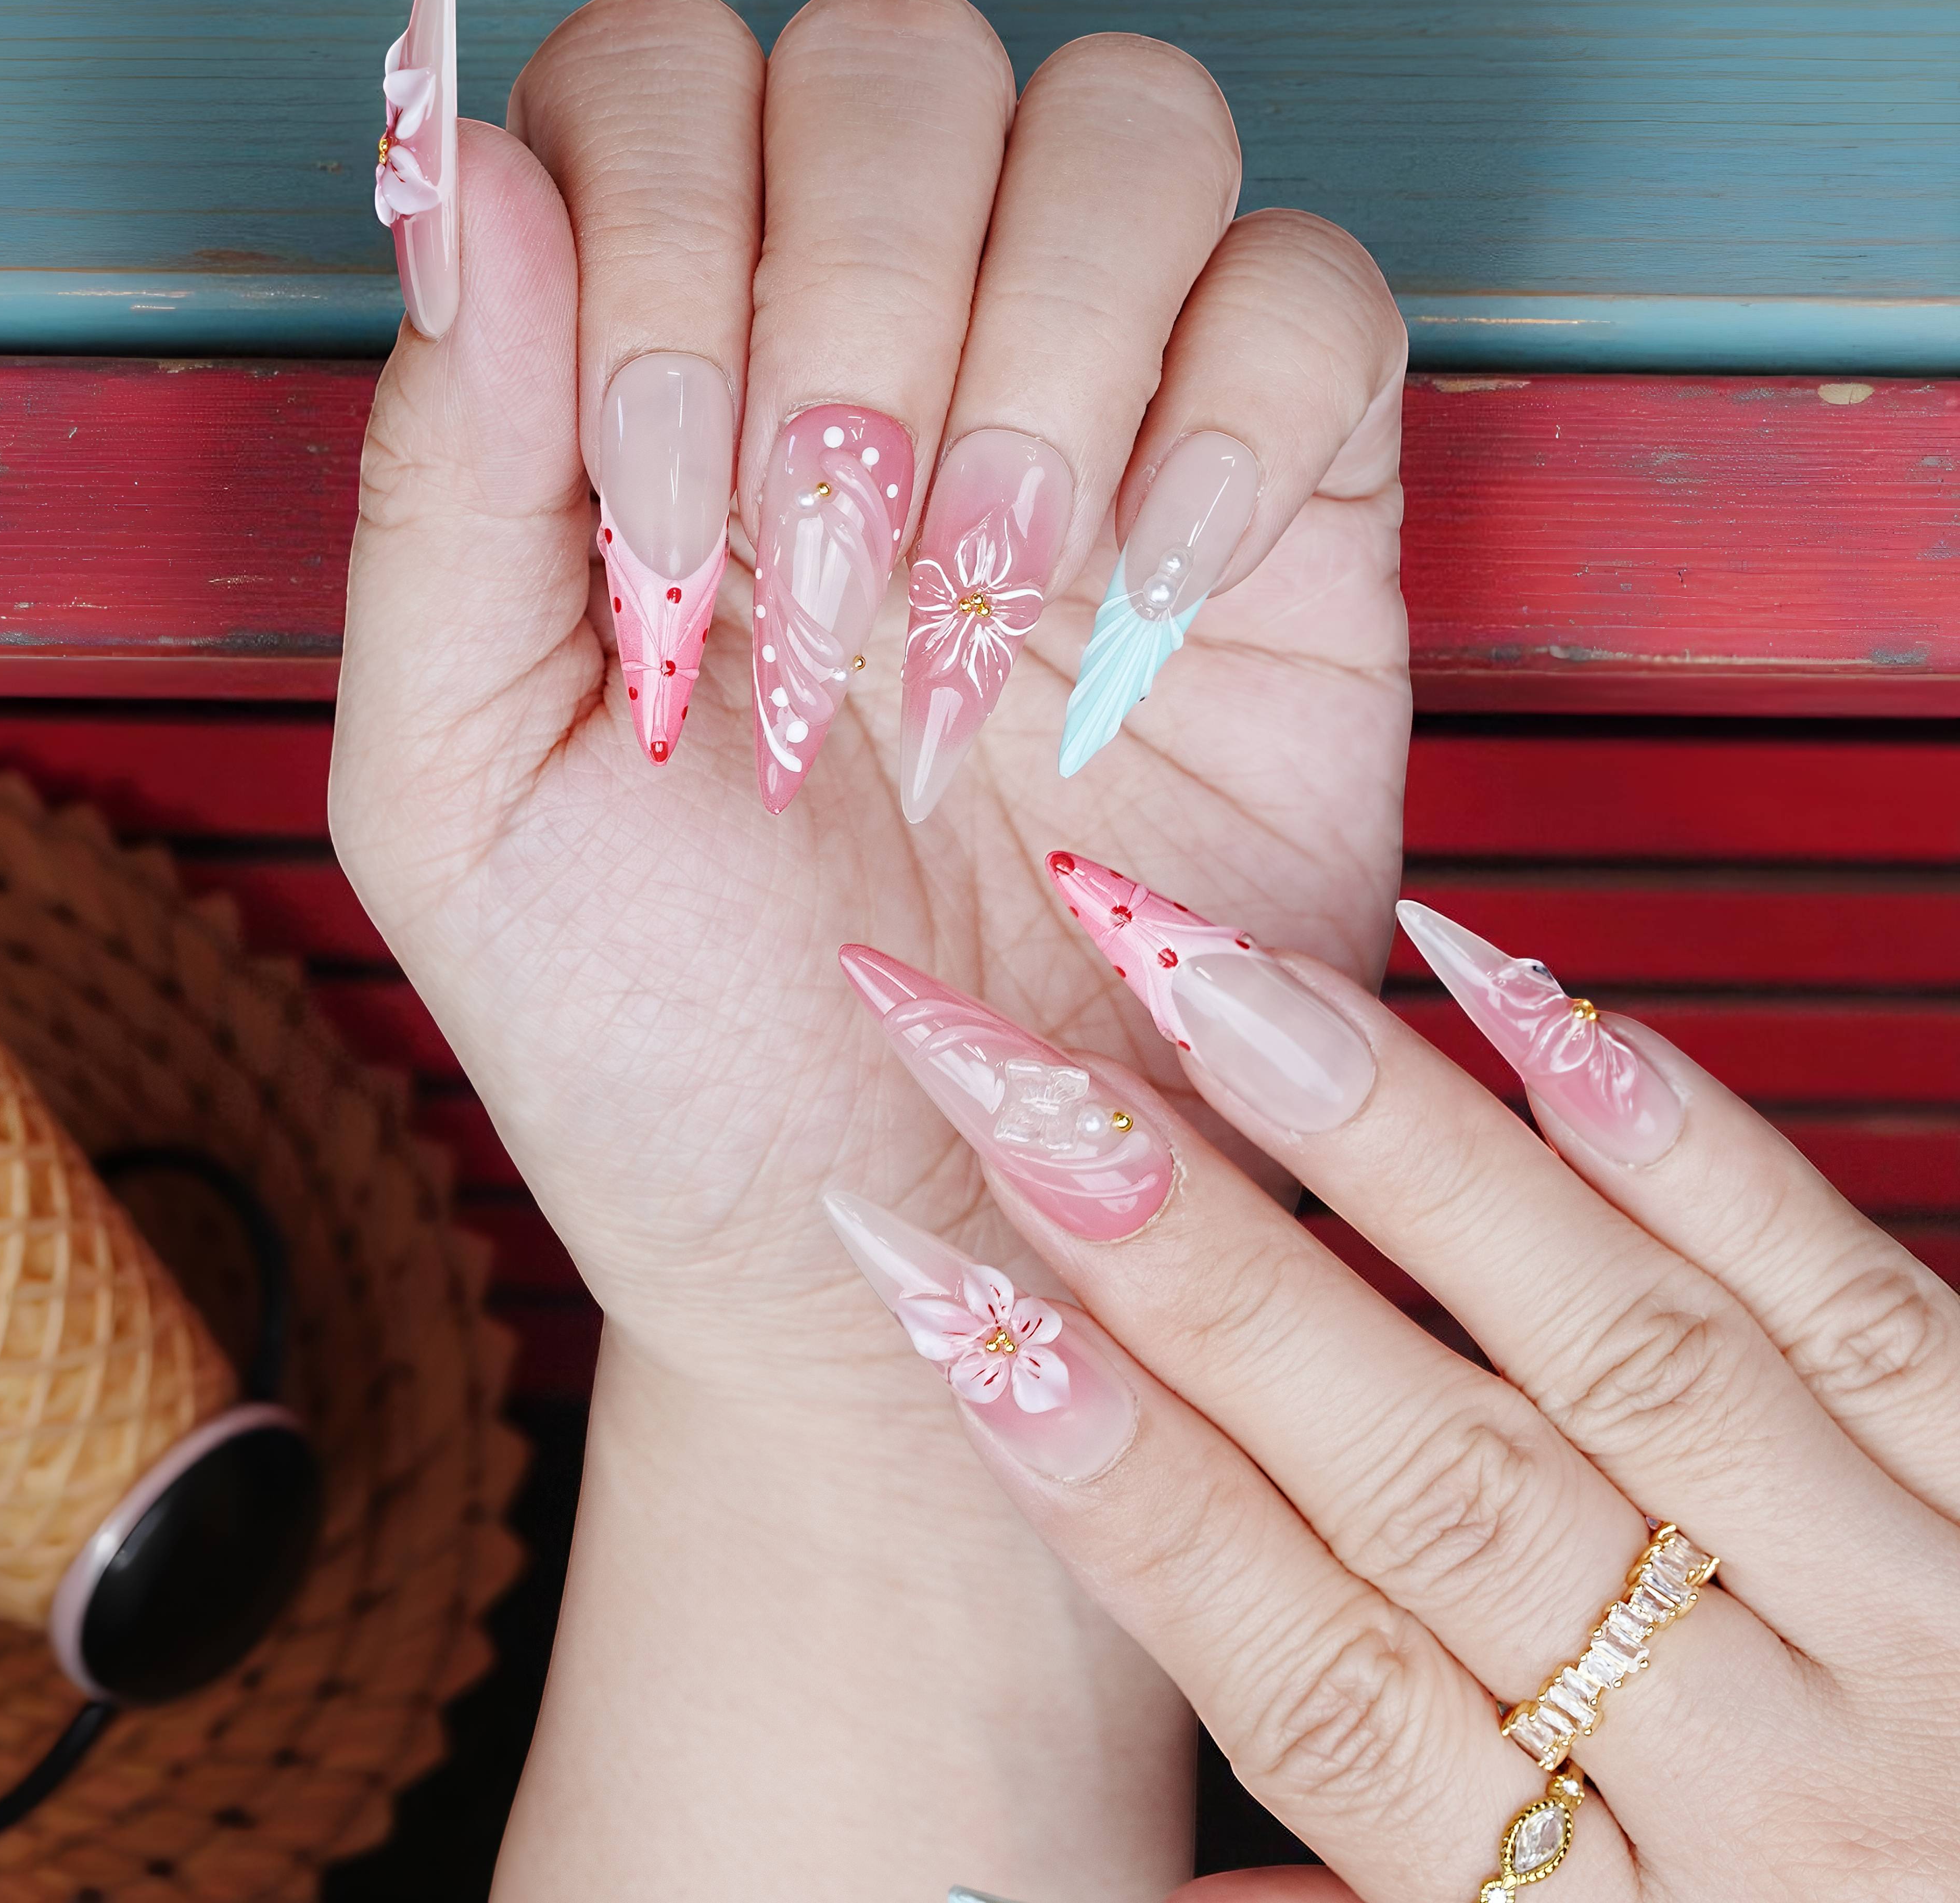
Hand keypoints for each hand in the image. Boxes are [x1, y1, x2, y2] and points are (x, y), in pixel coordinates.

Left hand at [335, 0, 1408, 1389]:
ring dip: (1044, 347)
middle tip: (829, 579)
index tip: (669, 521)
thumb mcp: (461, 795)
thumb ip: (439, 483)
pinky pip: (1318, 296)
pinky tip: (1142, 600)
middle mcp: (874, 367)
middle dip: (856, 296)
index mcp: (654, 396)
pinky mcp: (1280, 527)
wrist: (903, 1242)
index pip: (661, 89)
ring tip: (983, 612)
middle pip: (902, 62)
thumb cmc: (669, 1051)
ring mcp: (1092, 428)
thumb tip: (459, 166)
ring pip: (1128, 129)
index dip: (664, 242)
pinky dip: (1242, 406)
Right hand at [828, 855, 1959, 1900]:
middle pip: (1428, 1484)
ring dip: (1400, 1157)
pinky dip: (1681, 1142)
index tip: (945, 1294)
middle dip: (1197, 1264)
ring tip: (1226, 992)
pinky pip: (1854, 1300)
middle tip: (1024, 1082)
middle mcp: (1764, 1786)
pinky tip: (1531, 1000)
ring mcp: (1917, 1627)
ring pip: (1616, 1355)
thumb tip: (1125, 1869)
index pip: (1307, 1677)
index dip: (1110, 1481)